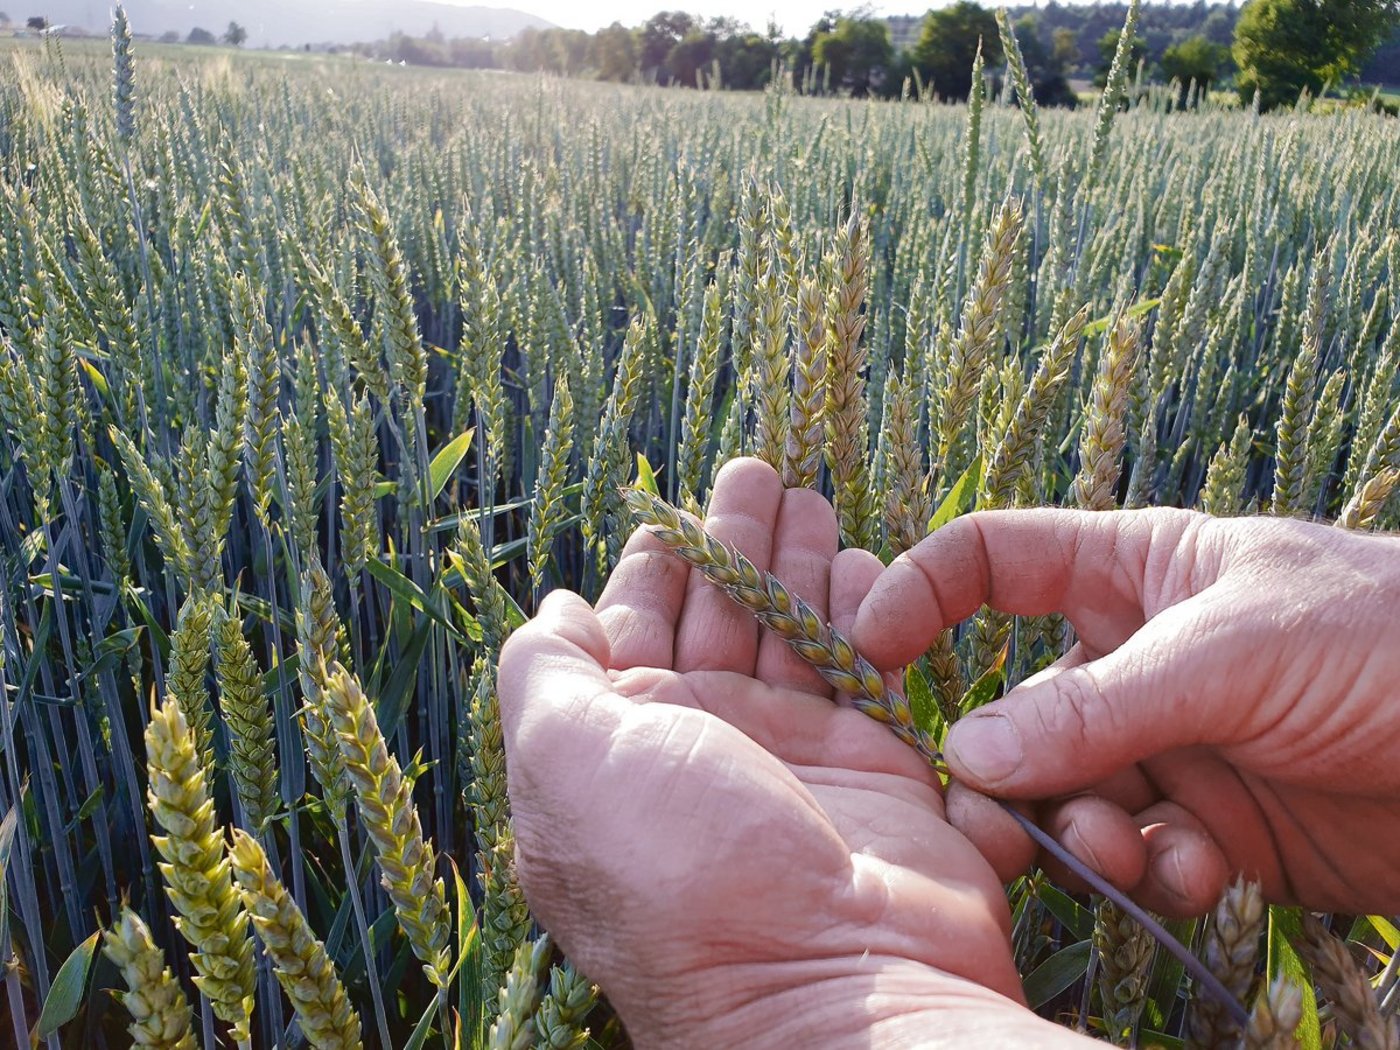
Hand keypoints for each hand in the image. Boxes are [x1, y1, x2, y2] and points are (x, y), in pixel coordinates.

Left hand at [497, 460, 1093, 1047]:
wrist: (829, 985)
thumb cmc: (680, 870)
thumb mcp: (568, 760)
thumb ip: (543, 673)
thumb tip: (555, 609)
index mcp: (620, 743)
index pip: (631, 625)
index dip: (652, 561)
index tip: (674, 505)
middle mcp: (702, 747)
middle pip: (718, 616)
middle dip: (736, 542)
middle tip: (760, 472)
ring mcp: (790, 757)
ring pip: (792, 632)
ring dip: (800, 564)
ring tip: (813, 501)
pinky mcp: (874, 768)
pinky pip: (865, 669)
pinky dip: (865, 616)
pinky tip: (866, 566)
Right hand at [855, 508, 1399, 916]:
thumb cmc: (1386, 640)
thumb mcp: (1236, 649)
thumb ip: (1101, 707)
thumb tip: (967, 752)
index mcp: (1130, 574)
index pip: (992, 562)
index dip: (921, 594)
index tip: (868, 652)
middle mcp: (1133, 663)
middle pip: (1016, 712)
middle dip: (1006, 767)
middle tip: (1000, 818)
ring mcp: (1170, 749)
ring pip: (1068, 798)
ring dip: (1081, 831)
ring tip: (1125, 849)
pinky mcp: (1212, 829)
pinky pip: (1140, 856)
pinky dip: (1157, 871)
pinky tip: (1206, 872)